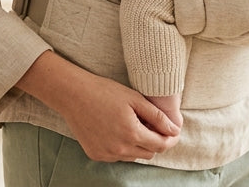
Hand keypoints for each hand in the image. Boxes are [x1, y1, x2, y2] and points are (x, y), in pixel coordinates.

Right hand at [17, 50, 178, 161]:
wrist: (73, 95)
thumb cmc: (104, 92)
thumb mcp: (135, 99)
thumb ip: (157, 117)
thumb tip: (175, 130)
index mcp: (132, 134)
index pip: (161, 145)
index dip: (170, 138)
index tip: (172, 131)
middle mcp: (120, 149)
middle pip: (149, 153)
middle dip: (155, 141)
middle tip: (151, 125)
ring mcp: (107, 154)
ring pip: (134, 156)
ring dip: (139, 145)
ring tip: (133, 125)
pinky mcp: (96, 155)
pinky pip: (118, 156)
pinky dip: (123, 147)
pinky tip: (117, 131)